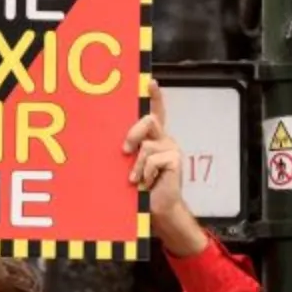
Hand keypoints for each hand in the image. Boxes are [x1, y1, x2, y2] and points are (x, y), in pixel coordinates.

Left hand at [126, 88, 209, 257]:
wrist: (158, 209)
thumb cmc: (142, 190)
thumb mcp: (131, 167)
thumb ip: (129, 152)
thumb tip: (117, 146)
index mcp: (154, 139)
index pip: (157, 113)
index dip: (155, 97)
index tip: (150, 82)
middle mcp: (164, 140)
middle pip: (149, 120)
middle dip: (133, 133)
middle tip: (125, 151)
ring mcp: (171, 148)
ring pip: (146, 145)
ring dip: (137, 166)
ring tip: (137, 180)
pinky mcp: (175, 159)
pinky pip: (153, 159)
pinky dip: (146, 174)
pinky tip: (149, 183)